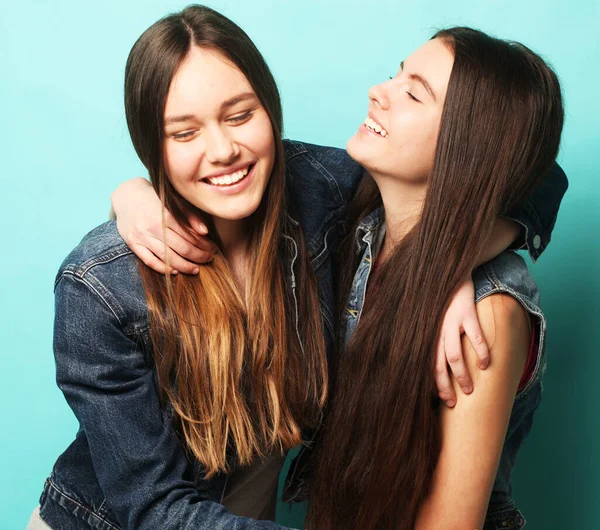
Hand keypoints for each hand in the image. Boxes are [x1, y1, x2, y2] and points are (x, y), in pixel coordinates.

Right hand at [111, 178, 216, 273]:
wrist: (126, 195)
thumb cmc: (154, 198)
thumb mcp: (172, 202)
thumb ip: (190, 216)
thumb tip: (205, 232)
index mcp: (165, 215)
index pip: (190, 236)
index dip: (204, 245)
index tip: (212, 249)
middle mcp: (153, 227)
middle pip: (182, 249)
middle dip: (198, 256)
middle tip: (208, 259)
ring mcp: (141, 237)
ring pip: (167, 258)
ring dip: (184, 266)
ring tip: (196, 269)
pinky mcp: (133, 244)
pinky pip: (149, 261)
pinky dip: (163, 268)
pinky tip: (174, 271)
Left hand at [435, 278, 489, 406]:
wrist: (451, 271)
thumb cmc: (442, 300)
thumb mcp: (431, 317)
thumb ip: (433, 337)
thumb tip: (439, 363)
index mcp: (426, 333)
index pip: (424, 364)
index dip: (429, 382)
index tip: (435, 398)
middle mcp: (435, 330)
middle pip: (436, 365)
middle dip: (443, 387)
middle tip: (452, 403)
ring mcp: (450, 322)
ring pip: (453, 356)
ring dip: (462, 376)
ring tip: (469, 390)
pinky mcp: (466, 313)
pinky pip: (475, 337)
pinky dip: (481, 353)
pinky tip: (486, 365)